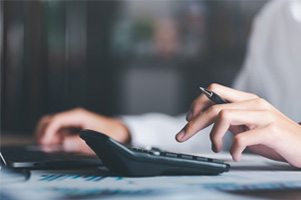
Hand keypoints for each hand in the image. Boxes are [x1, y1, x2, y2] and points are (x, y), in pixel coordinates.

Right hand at [35, 108, 129, 153]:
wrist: (118, 131)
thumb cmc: (110, 133)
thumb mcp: (96, 139)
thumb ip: (78, 142)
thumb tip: (63, 144)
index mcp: (78, 115)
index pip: (56, 120)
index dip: (47, 131)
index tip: (43, 142)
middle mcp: (73, 117)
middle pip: (49, 121)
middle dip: (42, 132)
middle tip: (41, 146)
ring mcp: (71, 123)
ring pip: (52, 127)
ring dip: (47, 137)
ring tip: (46, 148)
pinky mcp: (72, 129)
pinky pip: (58, 133)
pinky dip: (52, 139)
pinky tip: (53, 147)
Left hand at [176, 83, 300, 167]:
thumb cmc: (275, 137)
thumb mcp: (248, 125)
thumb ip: (231, 119)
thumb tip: (207, 119)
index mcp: (246, 99)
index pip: (214, 91)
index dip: (197, 103)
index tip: (188, 119)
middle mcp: (253, 103)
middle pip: (214, 106)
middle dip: (193, 123)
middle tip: (183, 136)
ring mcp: (263, 115)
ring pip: (224, 116)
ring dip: (213, 135)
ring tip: (216, 148)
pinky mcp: (271, 130)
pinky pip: (242, 137)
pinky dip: (233, 149)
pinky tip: (235, 156)